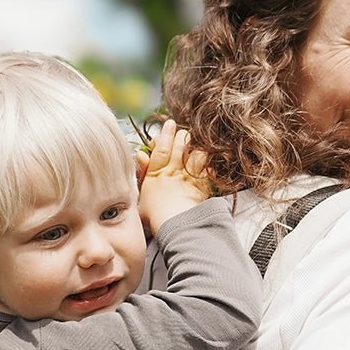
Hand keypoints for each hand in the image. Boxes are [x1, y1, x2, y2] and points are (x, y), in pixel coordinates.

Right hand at [137, 119, 212, 234]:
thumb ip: (141, 174)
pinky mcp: (202, 187)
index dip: (165, 135)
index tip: (169, 125)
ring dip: (196, 148)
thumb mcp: (139, 196)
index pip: (160, 149)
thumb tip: (141, 156)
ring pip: (195, 155)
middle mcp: (173, 173)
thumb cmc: (154, 216)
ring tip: (196, 145)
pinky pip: (207, 171)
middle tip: (182, 131)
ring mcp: (189, 179)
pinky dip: (208, 167)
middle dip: (181, 137)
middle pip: (179, 148)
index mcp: (156, 174)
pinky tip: (209, 165)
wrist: (175, 224)